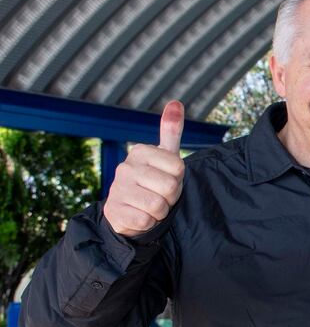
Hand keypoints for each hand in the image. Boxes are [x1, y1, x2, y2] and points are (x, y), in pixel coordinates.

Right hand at [103, 101, 185, 237]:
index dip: (178, 179)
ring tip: (150, 206)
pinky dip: (148, 223)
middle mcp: (125, 167)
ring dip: (160, 211)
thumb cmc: (152, 181)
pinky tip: (139, 216)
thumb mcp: (164, 156)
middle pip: (170, 187)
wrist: (128, 210)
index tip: (166, 178)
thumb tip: (176, 102)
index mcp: (140, 152)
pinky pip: (145, 221)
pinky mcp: (113, 212)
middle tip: (159, 194)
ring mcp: (117, 189)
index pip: (179, 168)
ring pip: (158, 206)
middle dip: (170, 197)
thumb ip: (171, 131)